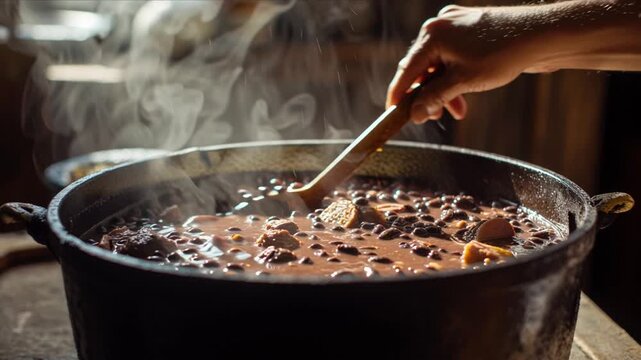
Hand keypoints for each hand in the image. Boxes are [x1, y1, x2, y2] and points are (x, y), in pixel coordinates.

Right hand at [386, 5, 540, 123]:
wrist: (541, 35)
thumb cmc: (502, 54)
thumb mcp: (462, 82)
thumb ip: (434, 98)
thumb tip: (414, 114)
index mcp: (432, 34)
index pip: (407, 69)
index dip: (399, 94)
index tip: (392, 112)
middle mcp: (440, 25)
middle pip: (423, 67)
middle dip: (428, 95)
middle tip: (433, 117)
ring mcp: (456, 26)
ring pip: (439, 64)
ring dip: (444, 90)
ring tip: (456, 110)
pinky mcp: (470, 30)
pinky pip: (453, 57)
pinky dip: (455, 77)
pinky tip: (464, 94)